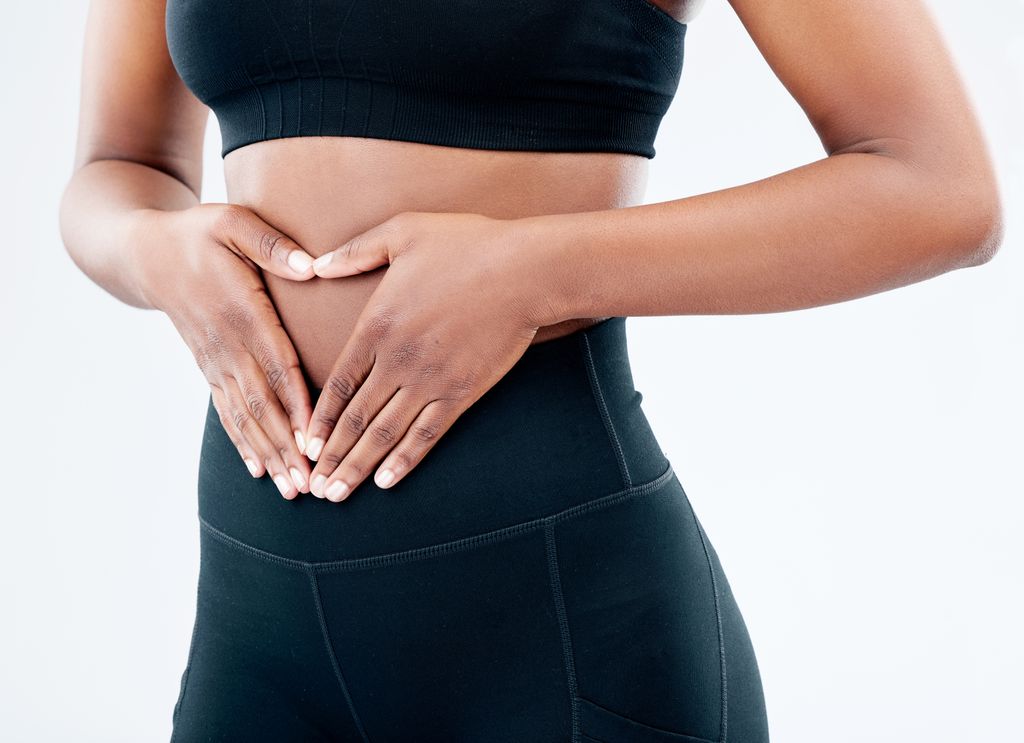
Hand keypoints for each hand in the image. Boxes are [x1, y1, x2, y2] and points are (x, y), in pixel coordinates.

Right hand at [135, 203, 317, 498]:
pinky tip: (258, 470)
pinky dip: (243, 442)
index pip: (276, 363)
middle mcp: (227, 343)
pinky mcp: (208, 367)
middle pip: (261, 402)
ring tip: (291, 487)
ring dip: (269, 452)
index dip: (295, 402)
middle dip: (285, 444)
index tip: (314, 436)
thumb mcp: (232, 222)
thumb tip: (311, 266)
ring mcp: (214, 359)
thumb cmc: (198, 233)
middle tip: (309, 482)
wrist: (145, 253)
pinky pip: (226, 410)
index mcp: (241, 310)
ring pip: (244, 415)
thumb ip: (271, 245)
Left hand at [301, 211, 549, 500]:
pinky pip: (427, 434)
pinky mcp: (462, 392)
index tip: (303, 444)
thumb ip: (354, 252)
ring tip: (338, 494)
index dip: (318, 418)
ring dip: (358, 467)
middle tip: (313, 487)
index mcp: (376, 325)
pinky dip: (405, 459)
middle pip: (354, 418)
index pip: (337, 383)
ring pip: (385, 433)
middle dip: (331, 456)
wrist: (525, 269)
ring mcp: (430, 380)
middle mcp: (397, 360)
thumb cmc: (466, 244)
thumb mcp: (401, 232)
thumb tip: (315, 265)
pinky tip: (388, 480)